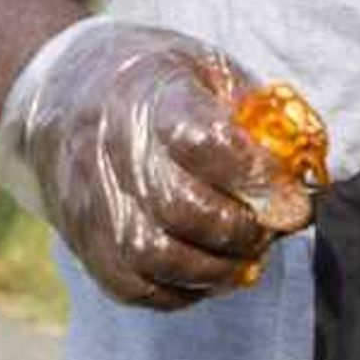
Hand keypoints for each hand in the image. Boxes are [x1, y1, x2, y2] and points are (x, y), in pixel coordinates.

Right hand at [0, 21, 316, 310]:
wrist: (60, 87)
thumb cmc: (152, 78)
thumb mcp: (204, 66)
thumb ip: (252, 113)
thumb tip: (300, 169)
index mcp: (149, 95)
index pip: (204, 142)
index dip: (258, 177)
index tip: (294, 196)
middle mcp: (111, 149)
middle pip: (182, 209)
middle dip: (243, 230)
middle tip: (270, 229)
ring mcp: (92, 200)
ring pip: (156, 258)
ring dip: (217, 270)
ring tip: (245, 256)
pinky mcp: (83, 240)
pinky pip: (133, 288)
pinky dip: (181, 292)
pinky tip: (207, 272)